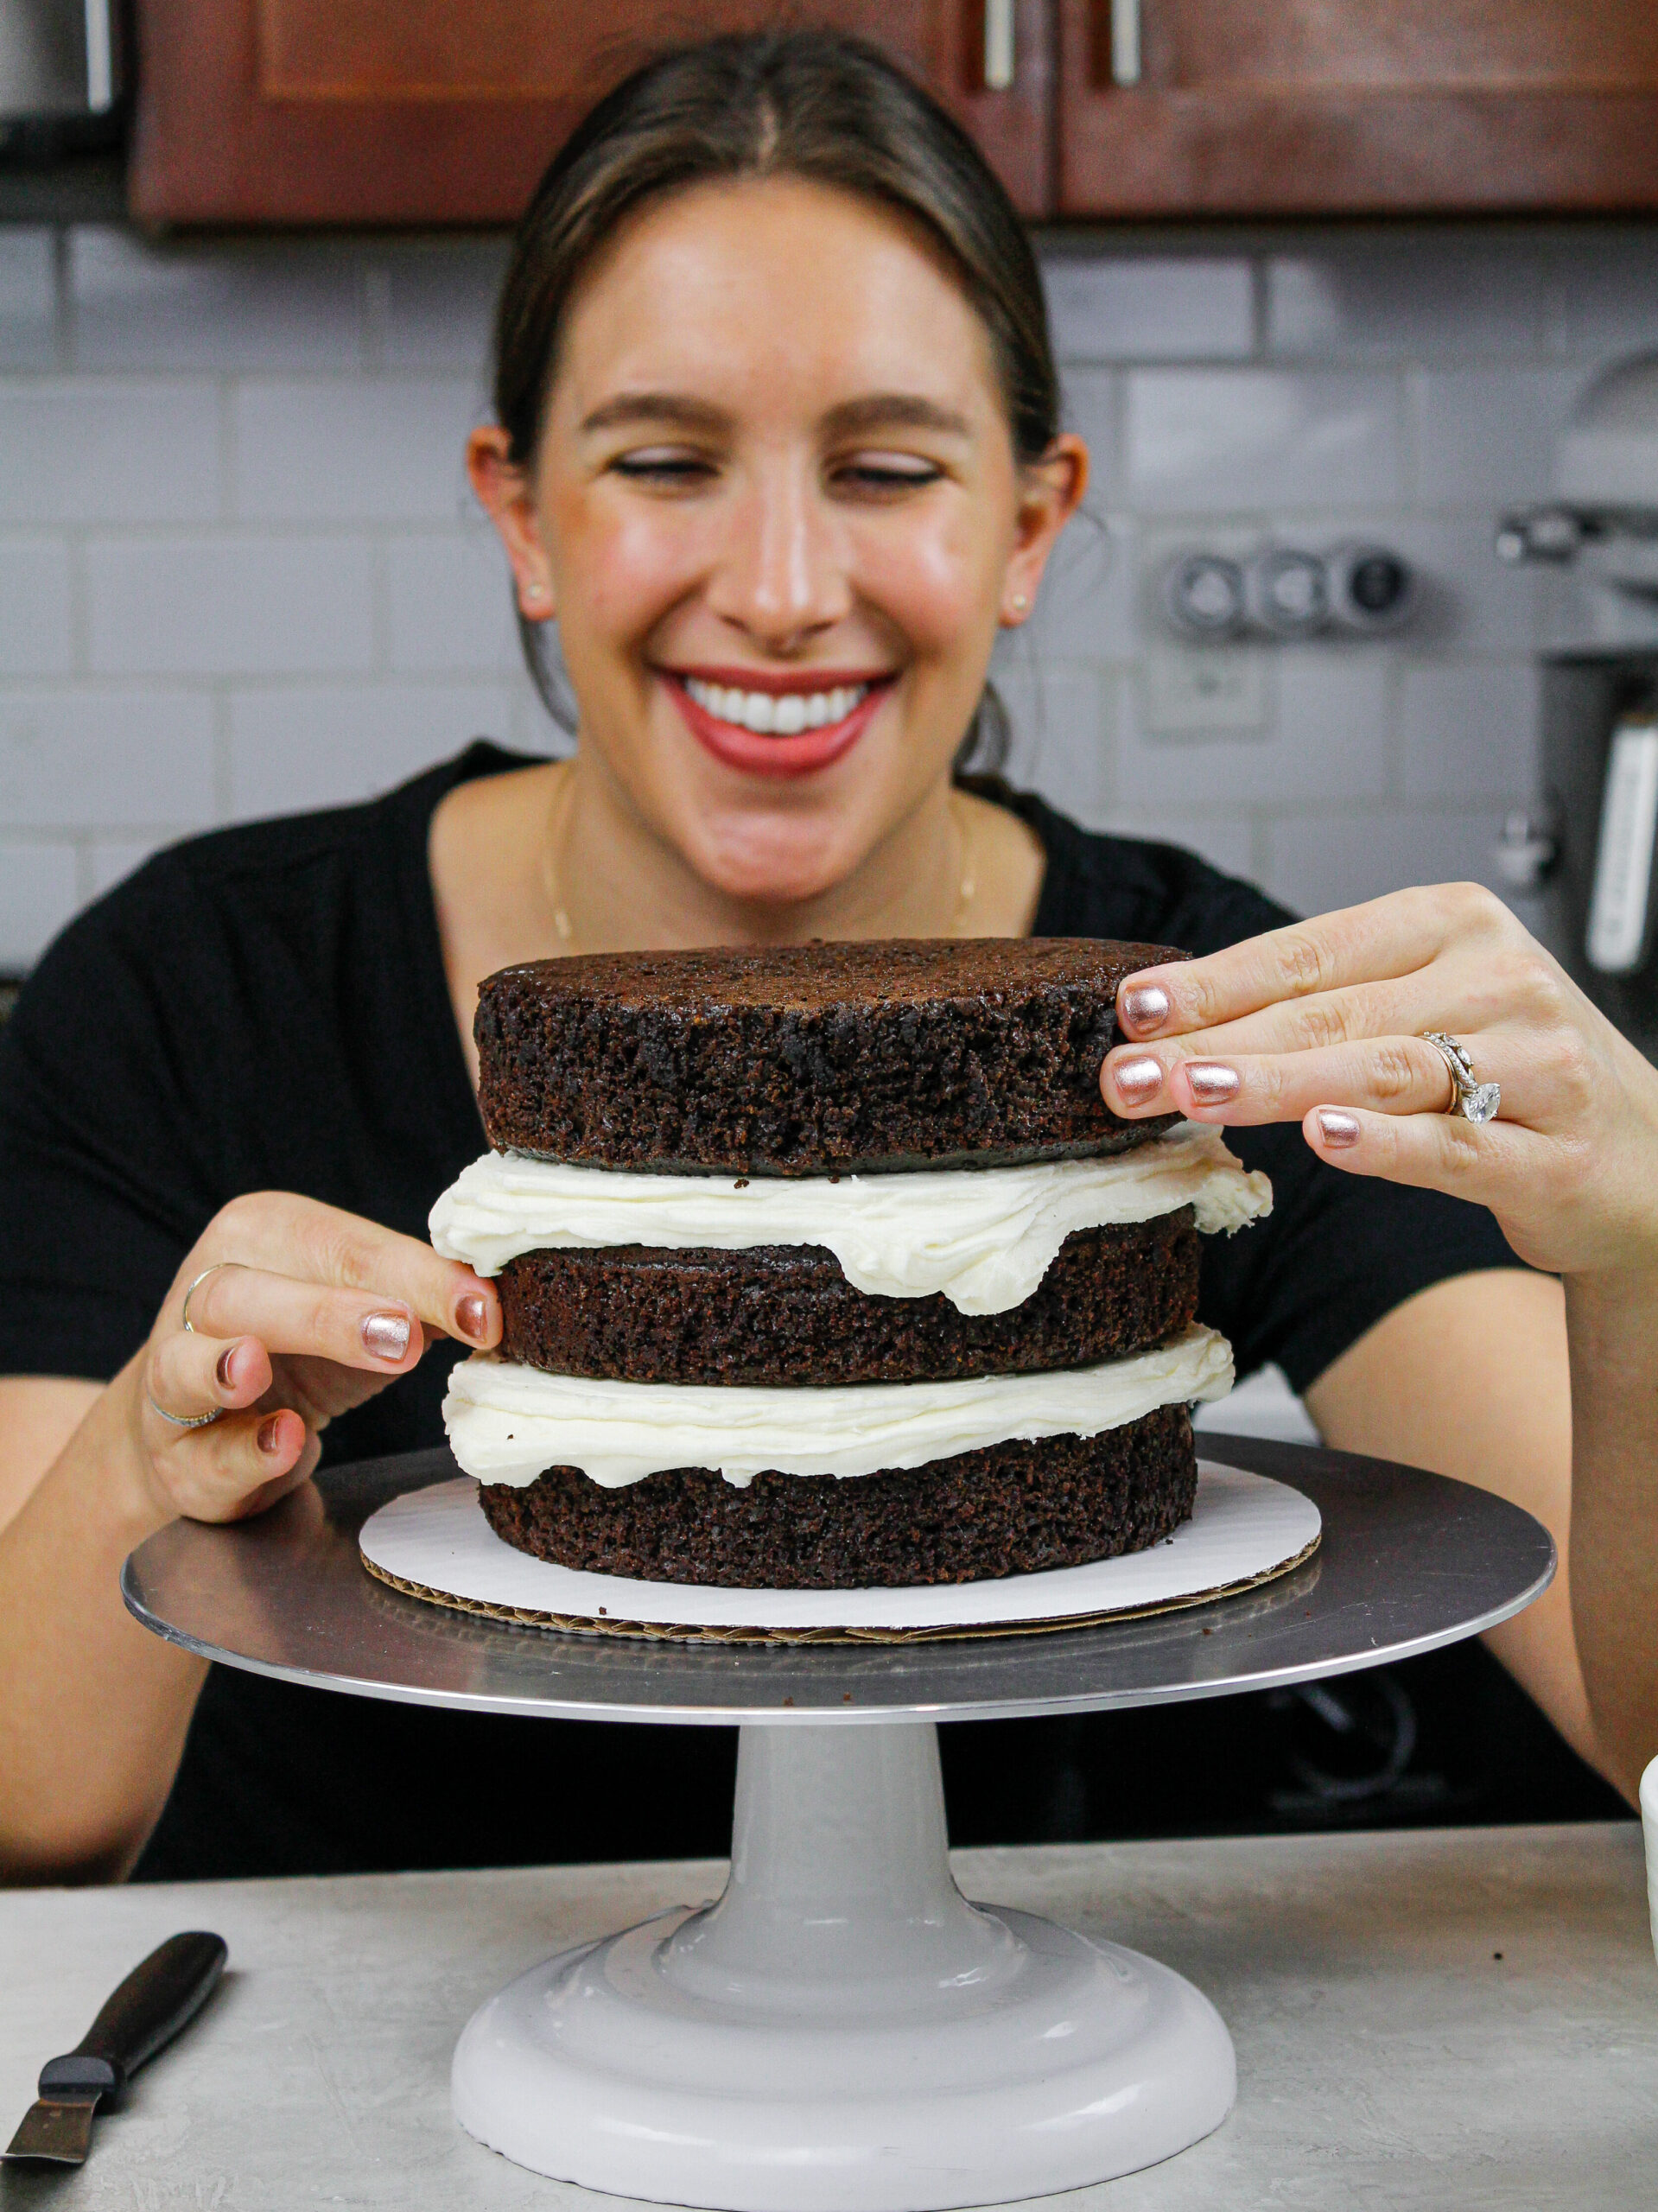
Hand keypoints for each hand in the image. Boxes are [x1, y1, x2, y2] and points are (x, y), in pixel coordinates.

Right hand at [126, 1192, 499, 1525]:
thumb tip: (497, 1303)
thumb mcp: (370, 1314)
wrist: (209, 1430)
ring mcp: (174, 1376)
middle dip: (324, 1313)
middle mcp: (206, 1293)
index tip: (483, 1311)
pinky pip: (200, 1452)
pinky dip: (243, 1451)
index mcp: (263, 1236)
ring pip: (184, 1363)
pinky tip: (284, 1441)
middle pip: (246, 1290)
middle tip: (401, 1336)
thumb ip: (424, 1302)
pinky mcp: (172, 1455)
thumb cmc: (304, 1353)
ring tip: (256, 1370)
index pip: (342, 1248)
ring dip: (223, 1367)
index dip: (416, 1277)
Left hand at [1100, 883, 1657, 1281]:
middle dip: (1215, 1043)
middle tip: (1127, 1073)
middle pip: (1330, 1012)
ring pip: (1383, 1071)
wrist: (1644, 1159)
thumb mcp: (1420, 1012)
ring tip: (1192, 1091)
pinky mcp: (1556, 1149)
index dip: (1214, 981)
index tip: (1133, 1008)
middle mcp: (1498, 977)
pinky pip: (1456, 1147)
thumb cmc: (1509, 1074)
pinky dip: (1386, 1146)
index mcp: (1452, 924)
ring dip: (1276, 1083)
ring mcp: (1536, 1061)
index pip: (1309, 952)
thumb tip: (1176, 1024)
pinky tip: (1321, 1141)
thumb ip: (1322, 1010)